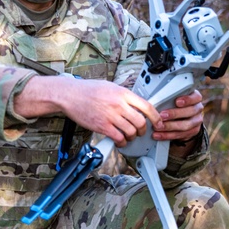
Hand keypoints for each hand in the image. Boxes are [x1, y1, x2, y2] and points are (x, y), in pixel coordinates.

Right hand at [16, 76, 161, 147]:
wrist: (70, 95)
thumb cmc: (88, 90)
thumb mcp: (110, 86)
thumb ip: (124, 95)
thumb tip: (135, 104)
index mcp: (123, 93)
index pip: (147, 106)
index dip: (156, 117)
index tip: (158, 122)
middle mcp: (119, 104)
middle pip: (140, 122)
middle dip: (143, 130)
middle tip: (141, 132)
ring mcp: (111, 116)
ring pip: (131, 131)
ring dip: (132, 137)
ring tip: (129, 137)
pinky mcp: (102, 126)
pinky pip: (119, 138)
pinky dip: (122, 142)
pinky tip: (120, 141)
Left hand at [152, 90, 203, 144]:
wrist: (184, 117)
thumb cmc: (176, 104)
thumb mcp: (175, 98)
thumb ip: (170, 98)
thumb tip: (156, 100)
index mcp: (196, 98)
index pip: (196, 97)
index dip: (187, 100)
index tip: (177, 102)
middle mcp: (198, 109)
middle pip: (190, 112)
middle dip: (175, 114)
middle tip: (162, 116)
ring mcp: (197, 121)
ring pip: (186, 125)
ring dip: (170, 127)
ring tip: (158, 127)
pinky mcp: (193, 131)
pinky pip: (181, 135)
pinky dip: (168, 135)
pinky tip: (159, 135)